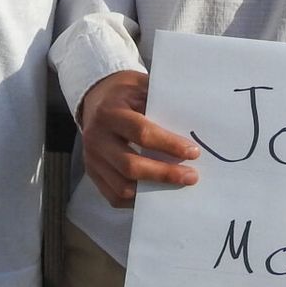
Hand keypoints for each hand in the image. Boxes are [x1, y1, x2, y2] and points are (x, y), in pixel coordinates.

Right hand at [76, 69, 199, 206]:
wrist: (94, 98)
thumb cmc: (125, 92)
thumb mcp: (140, 86)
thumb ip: (160, 102)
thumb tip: (191, 126)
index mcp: (110, 112)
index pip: (141, 133)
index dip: (169, 145)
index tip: (193, 152)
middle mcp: (97, 138)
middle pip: (130, 165)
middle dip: (164, 174)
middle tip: (191, 176)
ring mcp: (92, 159)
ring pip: (122, 186)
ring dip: (152, 190)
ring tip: (177, 186)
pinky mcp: (92, 173)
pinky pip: (113, 196)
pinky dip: (137, 200)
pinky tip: (157, 194)